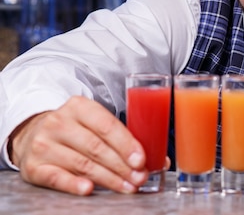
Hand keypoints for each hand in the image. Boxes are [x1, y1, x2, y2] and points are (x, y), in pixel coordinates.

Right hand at [9, 96, 148, 194]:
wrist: (32, 135)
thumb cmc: (75, 129)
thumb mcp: (93, 123)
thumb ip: (122, 136)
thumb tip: (159, 158)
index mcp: (79, 106)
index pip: (107, 125)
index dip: (126, 144)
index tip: (141, 160)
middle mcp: (59, 122)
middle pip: (96, 147)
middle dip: (122, 165)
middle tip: (140, 177)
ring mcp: (44, 144)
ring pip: (82, 164)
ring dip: (109, 179)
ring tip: (127, 186)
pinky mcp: (33, 166)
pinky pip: (56, 177)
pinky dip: (74, 184)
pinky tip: (90, 189)